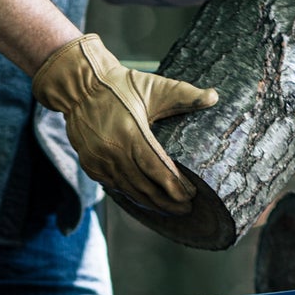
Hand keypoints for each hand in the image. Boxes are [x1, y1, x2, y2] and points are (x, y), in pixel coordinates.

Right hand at [32, 34, 216, 214]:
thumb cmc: (120, 85)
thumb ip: (185, 95)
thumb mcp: (154, 87)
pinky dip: (132, 195)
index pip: (158, 169)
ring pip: (129, 191)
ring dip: (151, 203)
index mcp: (131, 133)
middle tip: (186, 209)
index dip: (175, 186)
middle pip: (145, 187)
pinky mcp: (91, 165)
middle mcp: (114, 151)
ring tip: (169, 209)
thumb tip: (215, 97)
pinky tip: (145, 199)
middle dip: (167, 202)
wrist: (79, 87)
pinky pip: (114, 187)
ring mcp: (100, 161)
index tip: (191, 195)